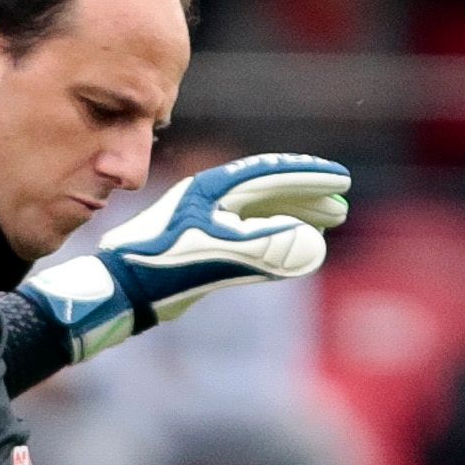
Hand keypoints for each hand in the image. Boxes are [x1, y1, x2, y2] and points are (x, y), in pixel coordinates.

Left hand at [18, 152, 351, 362]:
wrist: (123, 289)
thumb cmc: (162, 267)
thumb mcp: (216, 254)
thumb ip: (265, 249)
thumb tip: (315, 246)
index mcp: (213, 190)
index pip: (270, 176)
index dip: (309, 177)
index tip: (341, 181)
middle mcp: (211, 200)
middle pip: (270, 190)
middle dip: (308, 196)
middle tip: (341, 206)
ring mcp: (207, 222)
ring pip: (262, 212)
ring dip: (295, 215)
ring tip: (326, 222)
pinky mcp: (204, 246)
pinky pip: (251, 234)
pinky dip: (277, 236)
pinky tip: (291, 245)